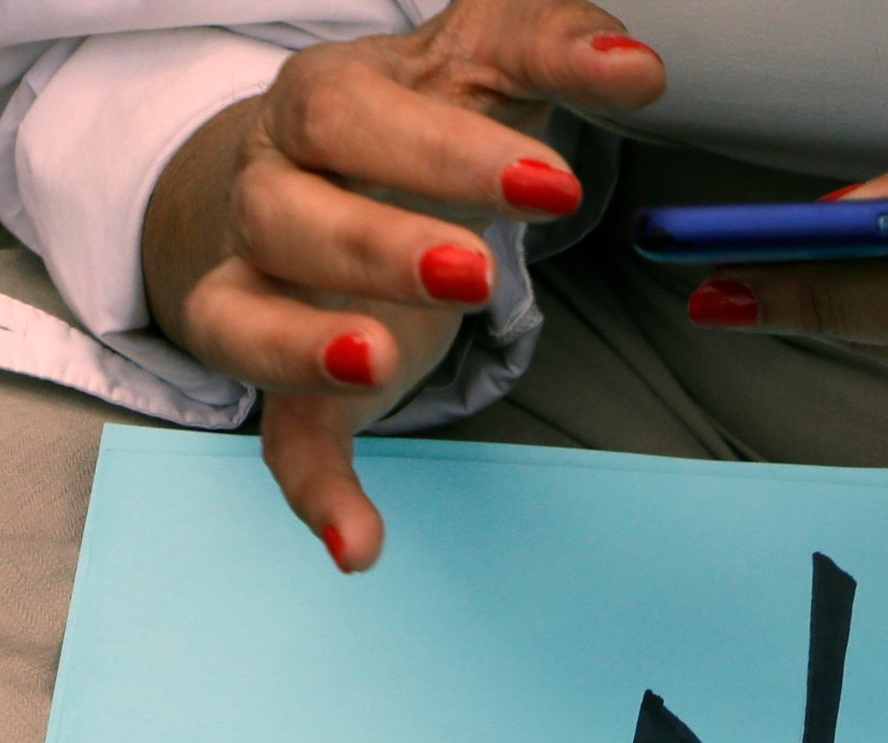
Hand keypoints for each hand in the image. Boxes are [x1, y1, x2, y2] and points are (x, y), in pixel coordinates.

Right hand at [139, 0, 668, 568]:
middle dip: (378, 245)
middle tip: (477, 274)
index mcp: (320, 103)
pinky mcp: (287, 381)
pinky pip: (280, 439)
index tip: (551, 183)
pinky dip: (316, 495)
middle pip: (290, 211)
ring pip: (247, 316)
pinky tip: (358, 547)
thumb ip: (556, 47)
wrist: (316, 167)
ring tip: (378, 364)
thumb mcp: (481, 61)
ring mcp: (262, 288)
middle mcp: (271, 189)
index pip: (353, 111)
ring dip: (305, 347)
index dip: (443, 148)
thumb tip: (639, 67)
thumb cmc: (417, 115)